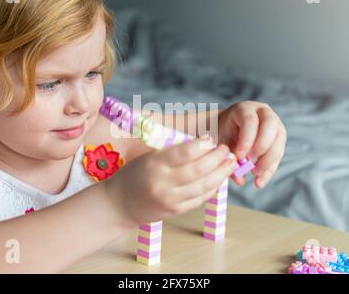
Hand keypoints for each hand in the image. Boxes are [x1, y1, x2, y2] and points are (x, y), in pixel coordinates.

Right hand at [105, 137, 236, 226]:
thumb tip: (202, 145)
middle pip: (198, 170)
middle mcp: (163, 183)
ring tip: (230, 163)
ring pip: (203, 186)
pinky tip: (219, 178)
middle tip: (226, 150)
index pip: (185, 152)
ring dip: (220, 173)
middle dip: (217, 158)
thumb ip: (172, 153)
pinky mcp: (176, 211)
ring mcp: (170, 200)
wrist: (119, 205)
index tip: (211, 138)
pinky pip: (200, 198)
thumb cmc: (133, 175)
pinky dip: (212, 188)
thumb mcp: (148, 157)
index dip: (202, 145)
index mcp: (154, 164)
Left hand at [217, 101, 285, 188]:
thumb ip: (228, 156)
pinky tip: (259, 182)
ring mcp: (275, 124)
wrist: (228, 129)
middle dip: (262, 148)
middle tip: (251, 164)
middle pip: (270, 126)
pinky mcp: (279, 138)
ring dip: (268, 160)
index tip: (239, 156)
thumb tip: (241, 179)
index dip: (246, 140)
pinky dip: (270, 169)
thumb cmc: (223, 134)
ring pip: (279, 140)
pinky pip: (279, 154)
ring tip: (255, 175)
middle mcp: (264, 113)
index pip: (250, 121)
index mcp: (245, 109)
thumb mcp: (222, 142)